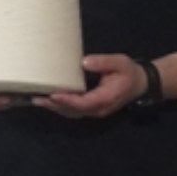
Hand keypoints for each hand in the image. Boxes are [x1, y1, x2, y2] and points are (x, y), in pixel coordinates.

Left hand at [31, 53, 146, 119]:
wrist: (140, 83)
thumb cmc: (129, 72)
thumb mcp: (120, 63)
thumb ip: (103, 62)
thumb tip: (84, 62)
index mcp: (106, 98)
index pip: (84, 103)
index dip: (68, 100)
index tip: (54, 95)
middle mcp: (99, 109)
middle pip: (74, 111)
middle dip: (55, 105)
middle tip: (36, 98)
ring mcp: (95, 111)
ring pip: (72, 113)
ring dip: (54, 108)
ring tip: (36, 100)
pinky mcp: (91, 109)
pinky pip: (74, 111)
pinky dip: (60, 107)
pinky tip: (48, 101)